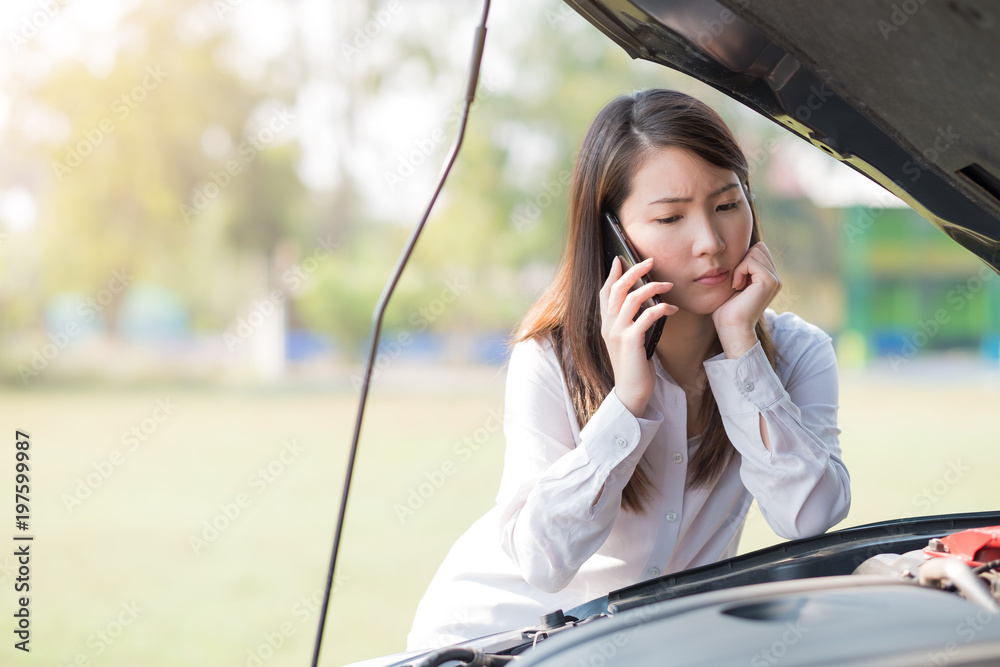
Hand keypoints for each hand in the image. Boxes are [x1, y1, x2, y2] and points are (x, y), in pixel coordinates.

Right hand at [599, 256, 676, 415]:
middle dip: (634, 271)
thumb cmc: (634, 366)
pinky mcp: (631, 341)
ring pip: (632, 298)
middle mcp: (608, 325)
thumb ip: (630, 322)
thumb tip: (645, 304)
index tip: (620, 259)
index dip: (612, 274)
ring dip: (652, 287)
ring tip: (667, 284)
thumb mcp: (628, 340)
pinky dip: (660, 308)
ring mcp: (618, 332)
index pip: (604, 292)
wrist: (631, 392)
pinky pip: (646, 316)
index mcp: (606, 324)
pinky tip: (671, 308)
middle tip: (650, 261)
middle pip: (617, 289)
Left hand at [711, 242, 781, 357]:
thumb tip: (734, 248)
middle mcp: (775, 278)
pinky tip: (737, 286)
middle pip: (759, 248)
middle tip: (735, 281)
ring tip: (736, 284)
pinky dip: (739, 271)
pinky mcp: (770, 282)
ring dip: (740, 266)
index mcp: (768, 278)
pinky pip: (751, 261)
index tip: (735, 280)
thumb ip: (740, 268)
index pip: (758, 250)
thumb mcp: (734, 283)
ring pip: (756, 251)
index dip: (743, 260)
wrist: (731, 328)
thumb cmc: (727, 310)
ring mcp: (775, 280)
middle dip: (742, 260)